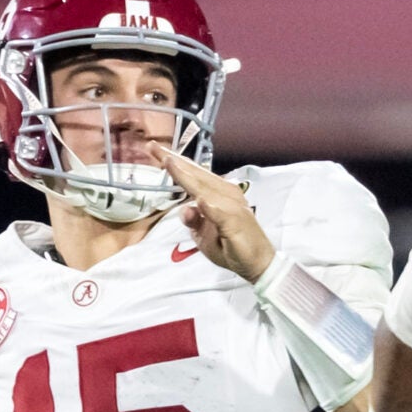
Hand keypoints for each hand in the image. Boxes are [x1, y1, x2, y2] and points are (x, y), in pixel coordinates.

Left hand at [159, 149, 273, 280]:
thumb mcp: (204, 236)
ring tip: (169, 162)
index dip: (175, 162)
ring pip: (204, 189)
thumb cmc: (232, 247)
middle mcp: (226, 194)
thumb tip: (185, 208)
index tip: (155, 149)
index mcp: (218, 194)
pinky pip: (219, 214)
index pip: (194, 175)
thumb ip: (193, 220)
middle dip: (175, 161)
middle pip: (197, 175)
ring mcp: (232, 207)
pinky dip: (209, 207)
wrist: (258, 264)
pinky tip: (199, 201)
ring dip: (187, 176)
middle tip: (153, 147)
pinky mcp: (235, 223)